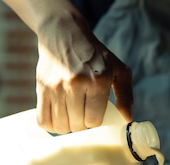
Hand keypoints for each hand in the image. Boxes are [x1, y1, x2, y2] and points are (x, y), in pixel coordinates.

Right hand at [34, 11, 132, 132]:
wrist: (64, 34)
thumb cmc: (94, 55)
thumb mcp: (117, 69)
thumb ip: (125, 94)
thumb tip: (127, 118)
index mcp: (98, 81)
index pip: (94, 120)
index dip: (94, 121)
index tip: (93, 114)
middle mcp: (76, 84)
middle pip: (77, 125)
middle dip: (81, 124)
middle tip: (82, 114)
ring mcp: (56, 86)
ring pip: (60, 126)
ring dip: (66, 125)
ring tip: (70, 115)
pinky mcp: (42, 87)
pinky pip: (43, 120)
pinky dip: (50, 125)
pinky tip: (56, 119)